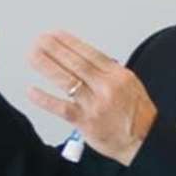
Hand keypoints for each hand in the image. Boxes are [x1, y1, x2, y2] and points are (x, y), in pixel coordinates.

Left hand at [26, 31, 153, 164]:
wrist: (144, 141)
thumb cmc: (137, 115)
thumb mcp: (130, 85)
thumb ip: (108, 72)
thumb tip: (86, 59)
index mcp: (118, 76)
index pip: (89, 53)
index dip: (70, 43)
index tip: (56, 35)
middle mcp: (106, 88)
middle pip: (76, 63)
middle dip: (55, 49)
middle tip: (40, 40)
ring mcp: (95, 105)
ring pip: (66, 81)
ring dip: (46, 66)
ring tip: (33, 56)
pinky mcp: (86, 122)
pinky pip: (61, 108)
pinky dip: (44, 99)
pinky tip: (32, 91)